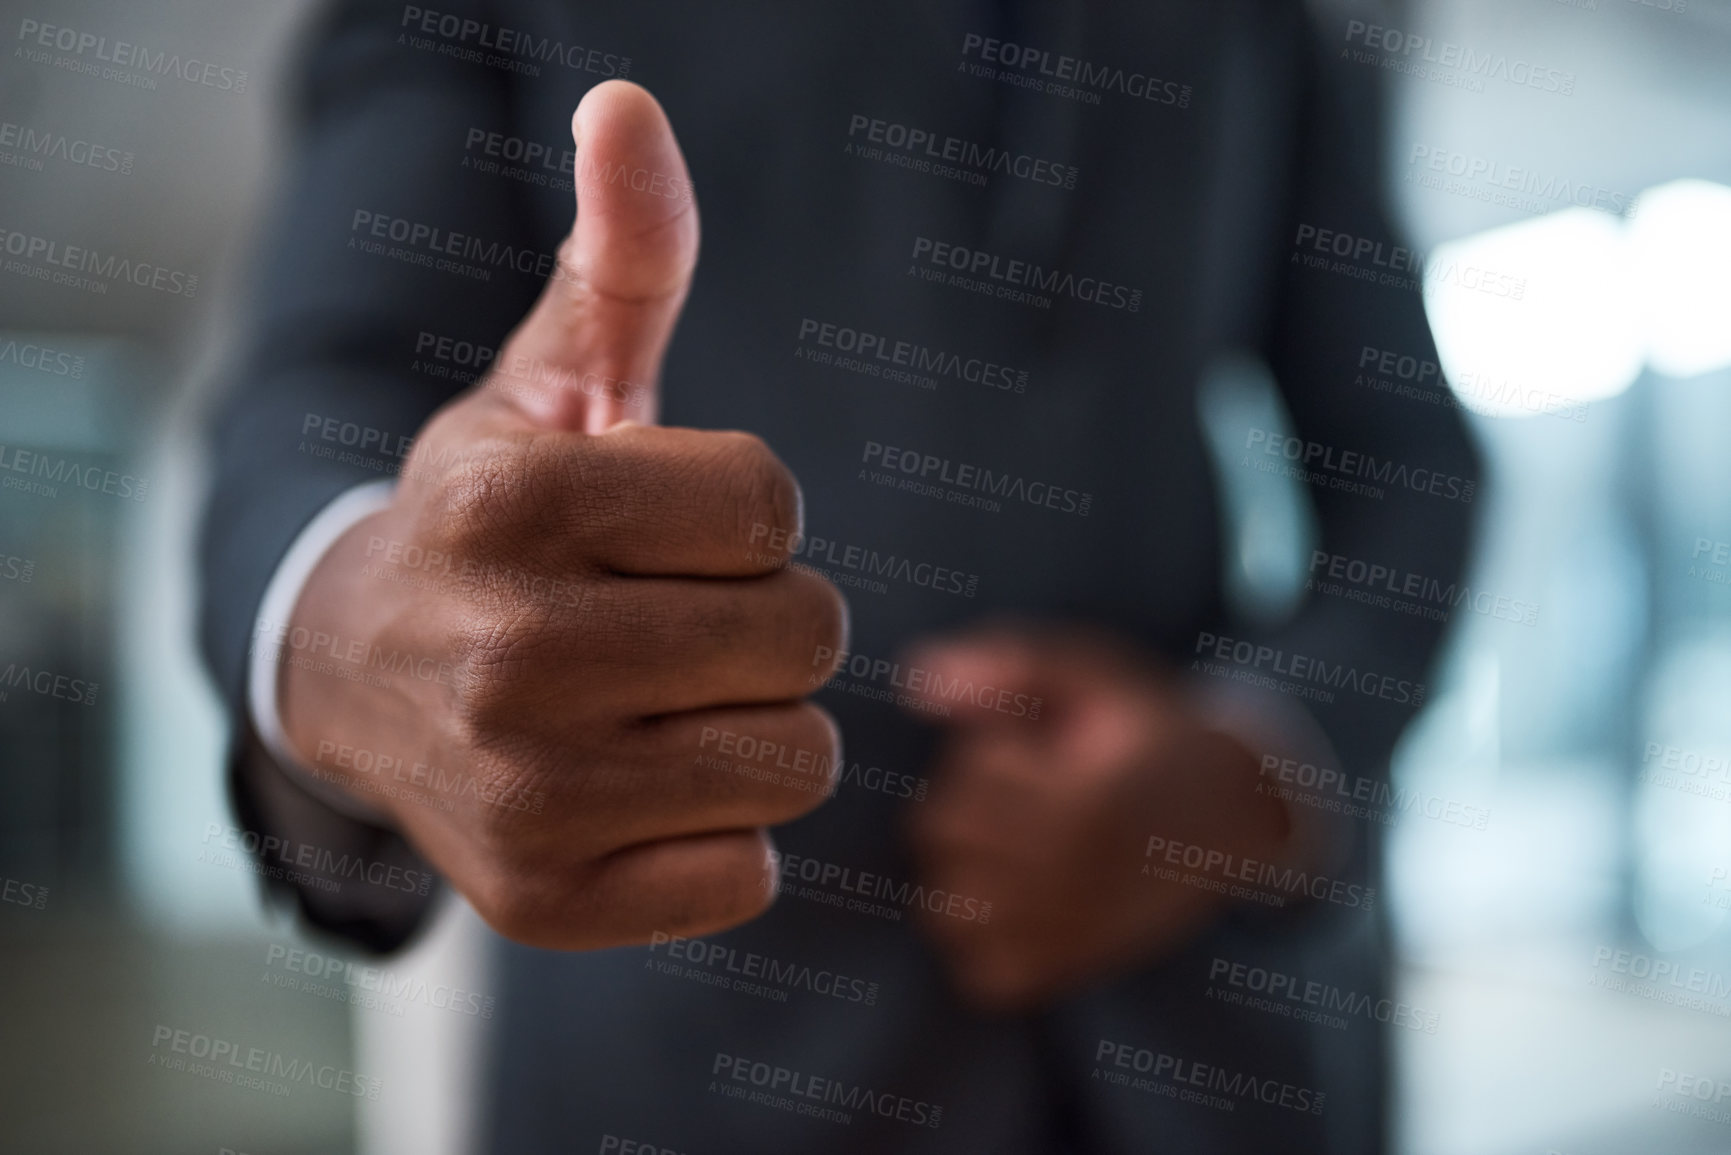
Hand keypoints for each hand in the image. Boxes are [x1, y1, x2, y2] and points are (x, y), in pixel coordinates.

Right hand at [272, 81, 847, 949]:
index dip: (744, 515)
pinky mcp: (544, 903)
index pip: (774, 507)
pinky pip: (749, 873)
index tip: (665, 529)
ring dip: (756, 723)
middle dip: (767, 619)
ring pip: (796, 759)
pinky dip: (717, 833)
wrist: (357, 682)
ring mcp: (520, 795)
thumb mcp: (546, 385)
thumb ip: (620, 261)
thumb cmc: (495, 524)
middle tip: (674, 619)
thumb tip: (632, 108)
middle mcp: (503, 653)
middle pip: (805, 636)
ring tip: (663, 702)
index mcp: (511, 500)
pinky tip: (635, 790)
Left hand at [899, 628, 1294, 1010]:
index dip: (987, 749)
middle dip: (964, 804)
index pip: (967, 773)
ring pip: (946, 909)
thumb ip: (1010, 665)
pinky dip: (981, 941)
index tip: (1035, 748)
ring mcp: (1069, 929)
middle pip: (939, 836)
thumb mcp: (1093, 678)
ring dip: (959, 873)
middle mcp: (1071, 873)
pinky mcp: (1070, 967)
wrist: (1230, 811)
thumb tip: (915, 683)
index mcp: (1080, 798)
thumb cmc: (1148, 732)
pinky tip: (1013, 899)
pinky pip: (980, 973)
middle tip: (1019, 793)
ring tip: (1008, 844)